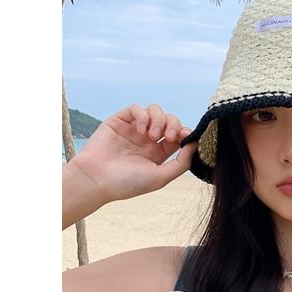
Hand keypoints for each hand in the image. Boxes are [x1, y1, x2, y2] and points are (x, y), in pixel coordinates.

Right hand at [70, 104, 197, 202]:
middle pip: (170, 121)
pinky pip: (136, 108)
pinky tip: (140, 130)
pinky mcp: (119, 121)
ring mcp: (133, 129)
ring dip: (159, 119)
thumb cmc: (128, 183)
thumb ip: (181, 162)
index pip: (178, 136)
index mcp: (159, 153)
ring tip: (152, 135)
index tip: (185, 136)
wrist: (97, 180)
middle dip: (173, 125)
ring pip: (155, 111)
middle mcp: (147, 140)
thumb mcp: (160, 177)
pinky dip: (142, 115)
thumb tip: (194, 144)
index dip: (185, 133)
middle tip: (167, 137)